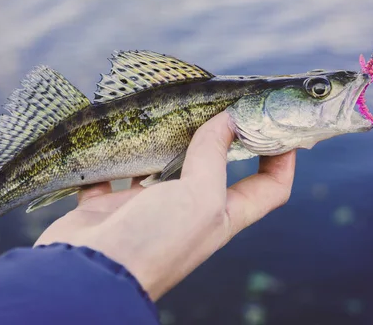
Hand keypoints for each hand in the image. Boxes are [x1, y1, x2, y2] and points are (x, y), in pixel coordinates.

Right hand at [34, 112, 295, 300]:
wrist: (89, 271)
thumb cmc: (154, 242)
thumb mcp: (199, 198)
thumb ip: (213, 157)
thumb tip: (228, 119)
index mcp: (221, 216)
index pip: (268, 189)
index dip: (282, 159)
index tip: (281, 125)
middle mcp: (188, 211)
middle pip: (214, 168)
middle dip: (221, 136)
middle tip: (220, 101)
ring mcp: (147, 208)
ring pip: (162, 166)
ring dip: (165, 140)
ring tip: (168, 107)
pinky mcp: (109, 205)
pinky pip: (113, 173)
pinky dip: (114, 154)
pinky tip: (116, 130)